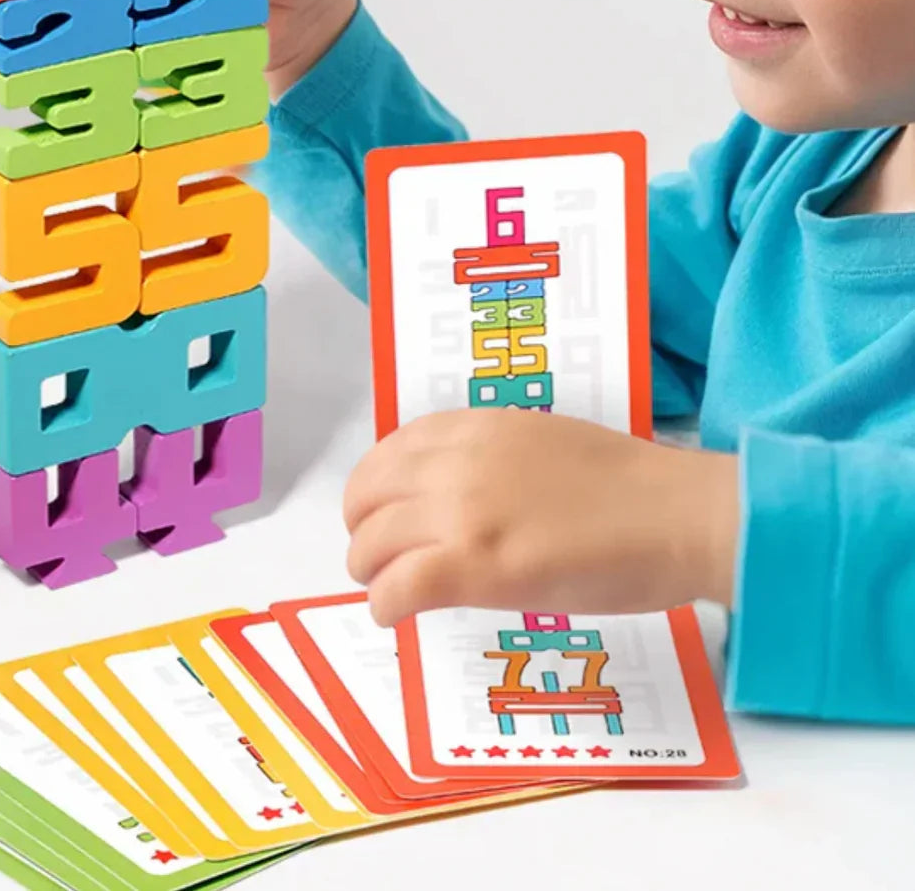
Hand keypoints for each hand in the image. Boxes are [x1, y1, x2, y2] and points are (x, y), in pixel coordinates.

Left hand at [342, 406, 738, 626]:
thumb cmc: (629, 485)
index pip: (389, 453)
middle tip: (379, 559)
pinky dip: (385, 605)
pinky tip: (396, 616)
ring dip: (370, 572)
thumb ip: (488, 458)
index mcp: (473, 426)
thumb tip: (455, 493)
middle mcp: (456, 462)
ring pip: (373, 543)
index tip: (382, 515)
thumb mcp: (540, 441)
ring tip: (389, 590)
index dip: (375, 490)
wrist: (677, 514)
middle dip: (364, 532)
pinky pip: (398, 587)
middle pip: (368, 497)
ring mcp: (462, 512)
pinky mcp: (475, 566)